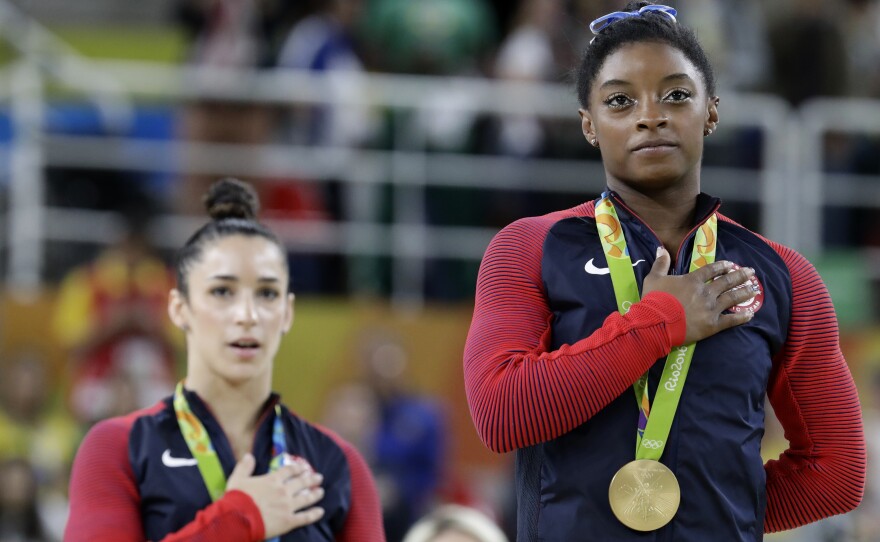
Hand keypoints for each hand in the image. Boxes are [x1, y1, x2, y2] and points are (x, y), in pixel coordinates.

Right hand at [226, 453, 324, 537]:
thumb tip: (249, 455)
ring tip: (321, 492)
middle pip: (302, 483)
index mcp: (272, 480)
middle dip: (311, 479)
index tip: (304, 468)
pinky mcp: (288, 521)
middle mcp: (283, 491)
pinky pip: (305, 517)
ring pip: (306, 498)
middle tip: (319, 477)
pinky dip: (314, 514)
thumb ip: (244, 467)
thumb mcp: (237, 479)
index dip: (298, 468)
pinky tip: (320, 511)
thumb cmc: (236, 499)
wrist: (237, 519)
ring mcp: (287, 506)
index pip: (289, 471)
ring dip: (315, 494)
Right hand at [642, 247, 756, 344]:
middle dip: (740, 275)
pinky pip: (731, 320)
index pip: (711, 270)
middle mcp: (706, 292)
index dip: (722, 266)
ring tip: (754, 289)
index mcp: (693, 281)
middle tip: (751, 272)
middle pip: (727, 282)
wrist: (656, 323)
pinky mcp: (713, 325)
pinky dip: (742, 317)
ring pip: (732, 298)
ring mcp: (711, 308)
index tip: (730, 264)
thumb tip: (661, 248)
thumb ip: (660, 263)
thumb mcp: (653, 278)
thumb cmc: (654, 300)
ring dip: (744, 292)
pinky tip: (750, 314)